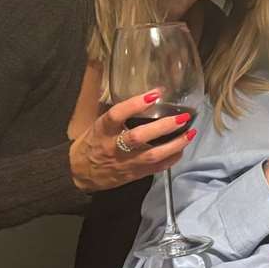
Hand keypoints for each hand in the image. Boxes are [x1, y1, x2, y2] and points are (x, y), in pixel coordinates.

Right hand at [68, 90, 196, 192]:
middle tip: (182, 117)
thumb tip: (143, 94)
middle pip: (139, 137)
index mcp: (102, 129)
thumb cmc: (91, 142)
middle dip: (163, 127)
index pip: (117, 114)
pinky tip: (182, 149)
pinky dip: (171, 159)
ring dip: (174, 144)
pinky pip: (156, 168)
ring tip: (190, 133)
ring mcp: (125, 162)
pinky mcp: (134, 174)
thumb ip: (118, 112)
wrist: (78, 173)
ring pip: (152, 155)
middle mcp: (114, 146)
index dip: (135, 104)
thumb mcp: (97, 123)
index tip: (155, 93)